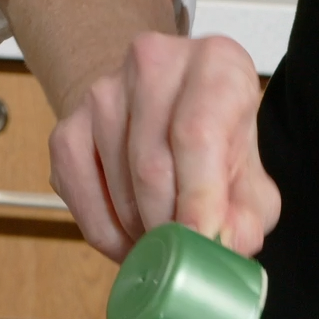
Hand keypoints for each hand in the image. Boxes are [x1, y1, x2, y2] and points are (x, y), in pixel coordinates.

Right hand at [49, 32, 280, 261]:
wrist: (165, 110)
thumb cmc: (216, 141)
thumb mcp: (249, 173)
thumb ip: (247, 213)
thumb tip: (227, 246)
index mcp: (214, 65)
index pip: (197, 134)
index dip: (197, 197)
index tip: (199, 241)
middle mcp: (153, 63)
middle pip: (151, 165)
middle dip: (167, 225)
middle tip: (183, 255)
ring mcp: (103, 93)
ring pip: (117, 185)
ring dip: (140, 230)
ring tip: (162, 241)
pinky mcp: (68, 125)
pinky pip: (80, 194)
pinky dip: (106, 231)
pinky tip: (130, 235)